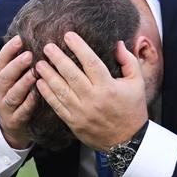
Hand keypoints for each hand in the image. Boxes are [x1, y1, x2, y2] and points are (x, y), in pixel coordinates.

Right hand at [0, 35, 36, 148]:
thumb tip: (34, 38)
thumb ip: (20, 63)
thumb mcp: (13, 79)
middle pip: (4, 77)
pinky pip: (21, 112)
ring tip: (34, 74)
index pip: (0, 61)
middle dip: (16, 65)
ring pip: (12, 94)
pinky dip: (28, 104)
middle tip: (29, 55)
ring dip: (23, 84)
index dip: (8, 50)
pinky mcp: (14, 121)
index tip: (20, 39)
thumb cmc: (17, 96)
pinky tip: (37, 96)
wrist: (11, 126)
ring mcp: (5, 107)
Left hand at [34, 31, 147, 150]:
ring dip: (48, 75)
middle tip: (47, 47)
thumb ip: (129, 61)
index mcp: (108, 87)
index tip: (68, 35)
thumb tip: (118, 44)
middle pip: (71, 74)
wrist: (127, 141)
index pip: (90, 62)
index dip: (78, 47)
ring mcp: (81, 112)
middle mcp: (93, 98)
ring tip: (39, 63)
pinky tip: (40, 83)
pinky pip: (57, 106)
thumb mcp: (137, 83)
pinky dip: (47, 94)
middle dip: (57, 58)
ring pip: (60, 90)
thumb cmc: (132, 109)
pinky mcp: (74, 122)